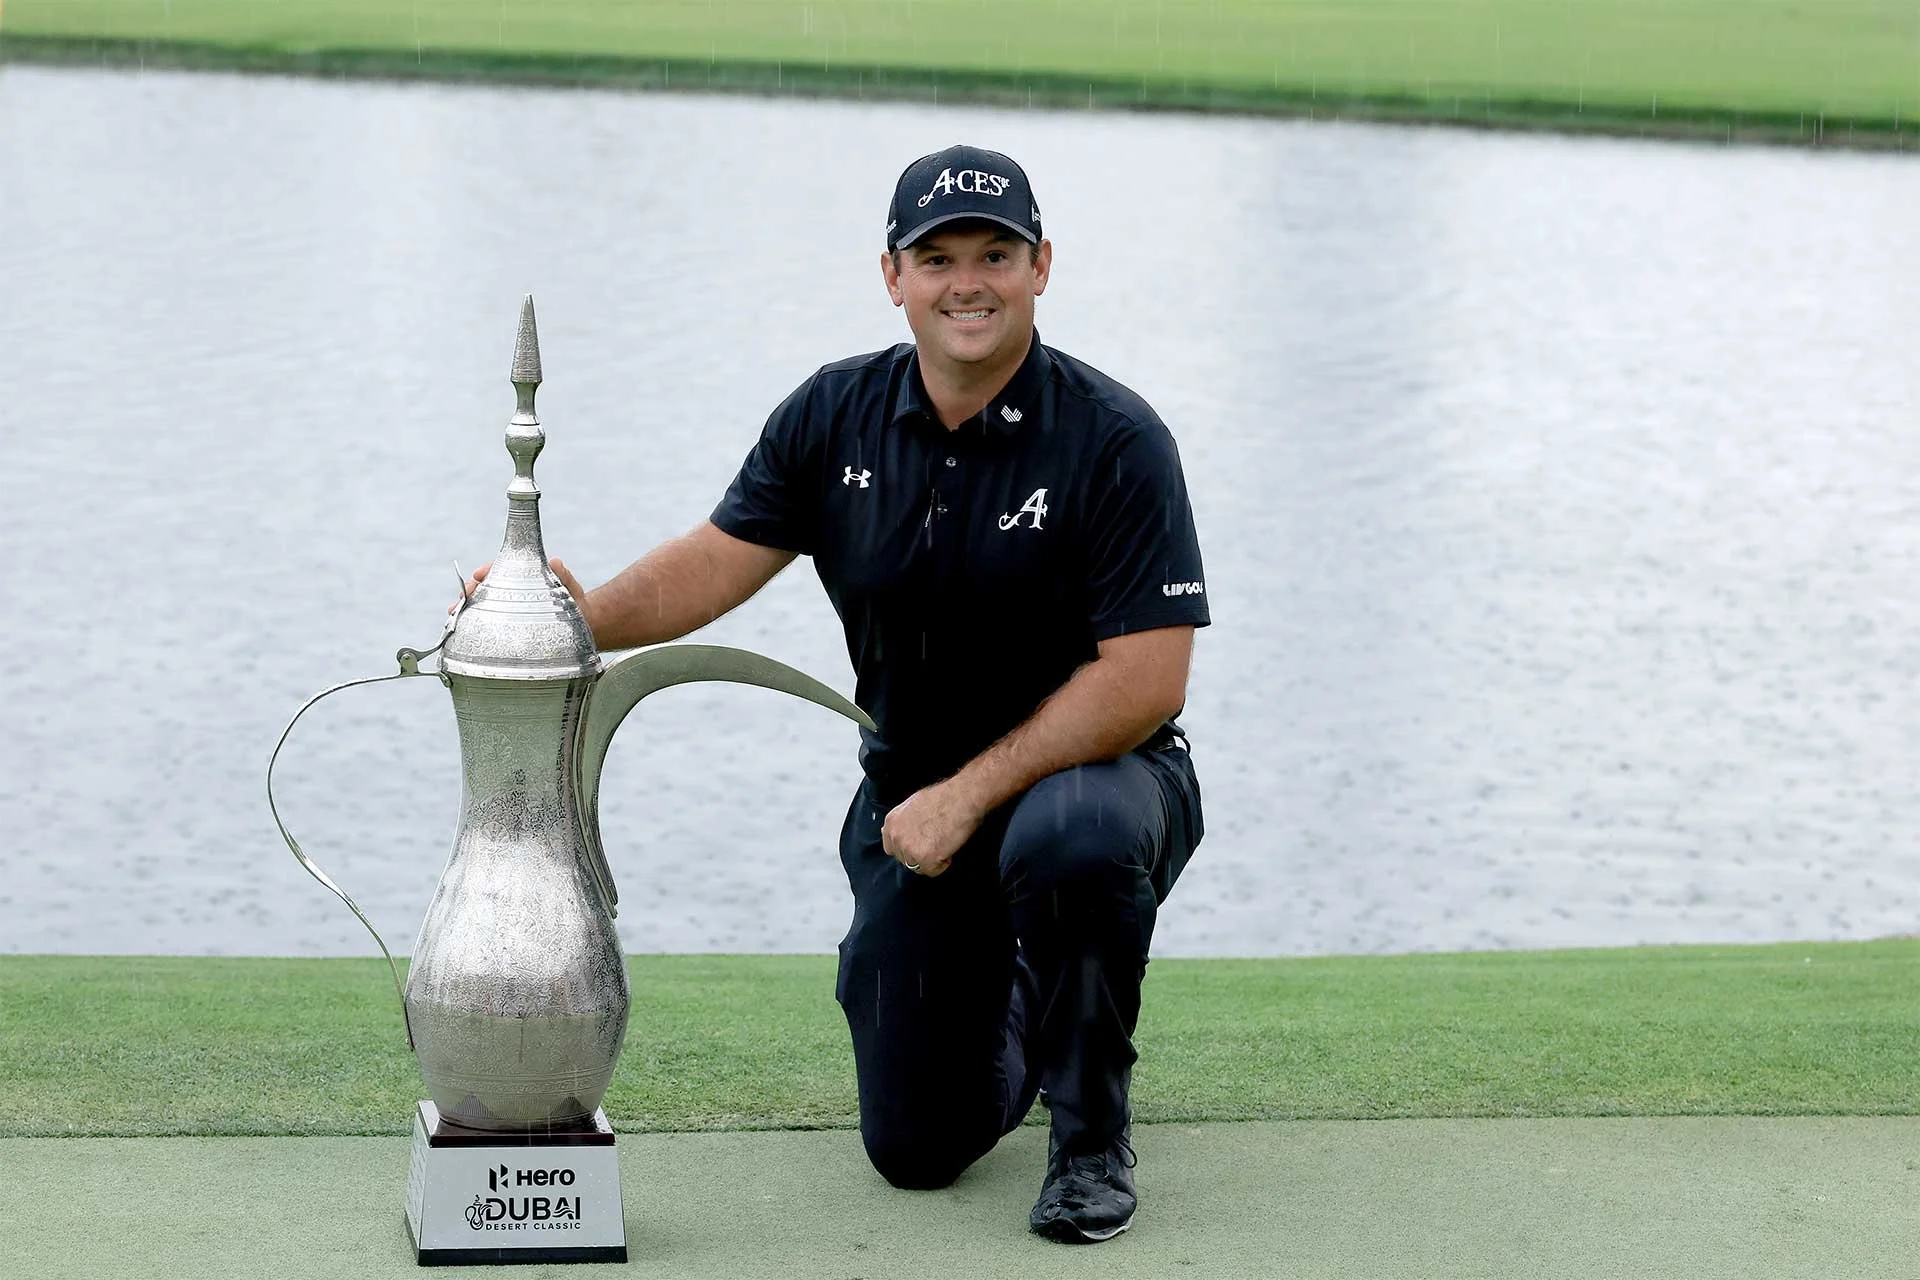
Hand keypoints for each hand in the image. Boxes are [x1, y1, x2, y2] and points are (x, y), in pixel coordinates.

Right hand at [449, 559, 590, 624]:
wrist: (583, 625)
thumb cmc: (574, 602)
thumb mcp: (568, 586)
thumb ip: (562, 575)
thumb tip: (555, 562)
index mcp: (521, 577)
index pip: (499, 570)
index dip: (486, 571)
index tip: (478, 574)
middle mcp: (510, 592)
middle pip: (484, 588)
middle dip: (468, 591)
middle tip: (460, 599)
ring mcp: (507, 610)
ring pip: (480, 606)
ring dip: (465, 609)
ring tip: (454, 613)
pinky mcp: (505, 628)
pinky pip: (485, 624)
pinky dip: (471, 625)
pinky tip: (461, 630)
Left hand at [880, 780, 986, 877]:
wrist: (961, 798)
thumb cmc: (944, 798)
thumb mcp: (913, 804)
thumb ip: (904, 821)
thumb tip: (902, 830)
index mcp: (892, 822)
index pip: (892, 848)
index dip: (908, 848)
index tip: (920, 844)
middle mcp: (896, 837)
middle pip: (905, 859)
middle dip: (920, 854)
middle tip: (936, 840)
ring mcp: (909, 849)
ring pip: (918, 867)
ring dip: (931, 859)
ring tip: (943, 842)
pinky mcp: (925, 858)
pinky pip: (933, 871)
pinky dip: (943, 863)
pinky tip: (948, 847)